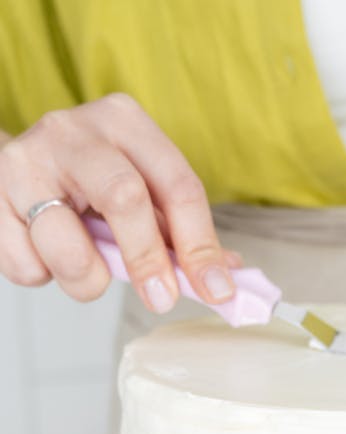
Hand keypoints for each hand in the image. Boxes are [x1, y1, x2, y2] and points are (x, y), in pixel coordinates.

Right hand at [0, 94, 239, 311]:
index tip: (217, 291)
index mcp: (124, 123)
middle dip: (148, 260)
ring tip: (85, 271)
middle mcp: (74, 132)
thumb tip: (226, 279)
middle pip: (124, 198)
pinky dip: (43, 276)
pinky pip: (27, 265)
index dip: (201, 245)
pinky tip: (44, 252)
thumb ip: (179, 234)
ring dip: (86, 279)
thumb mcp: (140, 191)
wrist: (15, 166)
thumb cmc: (88, 184)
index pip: (177, 186)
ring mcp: (27, 162)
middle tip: (160, 299)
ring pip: (67, 246)